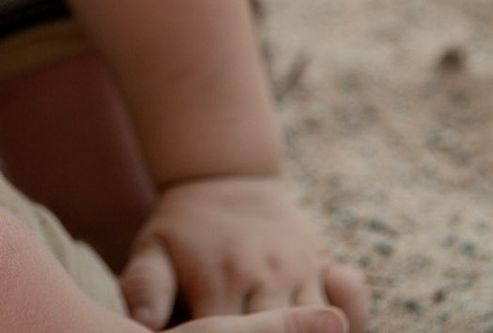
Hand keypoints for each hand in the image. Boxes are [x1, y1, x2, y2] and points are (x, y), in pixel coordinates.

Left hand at [119, 176, 366, 332]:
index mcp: (221, 281)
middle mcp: (265, 276)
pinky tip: (331, 328)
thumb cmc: (181, 226)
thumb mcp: (152, 249)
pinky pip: (351, 301)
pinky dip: (351, 317)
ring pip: (320, 329)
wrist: (222, 176)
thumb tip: (141, 324)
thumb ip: (146, 286)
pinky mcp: (319, 262)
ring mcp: (297, 268)